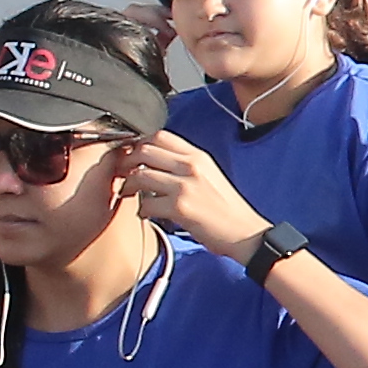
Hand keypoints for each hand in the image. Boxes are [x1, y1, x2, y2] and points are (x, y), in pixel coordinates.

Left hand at [121, 132, 266, 259]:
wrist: (245, 232)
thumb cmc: (226, 207)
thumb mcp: (210, 175)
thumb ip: (186, 165)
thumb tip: (155, 161)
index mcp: (198, 156)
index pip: (160, 136)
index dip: (139, 143)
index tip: (132, 155)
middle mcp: (191, 166)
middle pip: (144, 151)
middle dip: (126, 162)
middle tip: (123, 174)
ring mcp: (185, 186)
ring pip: (140, 175)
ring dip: (129, 186)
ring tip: (130, 194)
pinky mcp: (180, 208)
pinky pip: (146, 203)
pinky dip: (141, 210)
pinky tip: (147, 214)